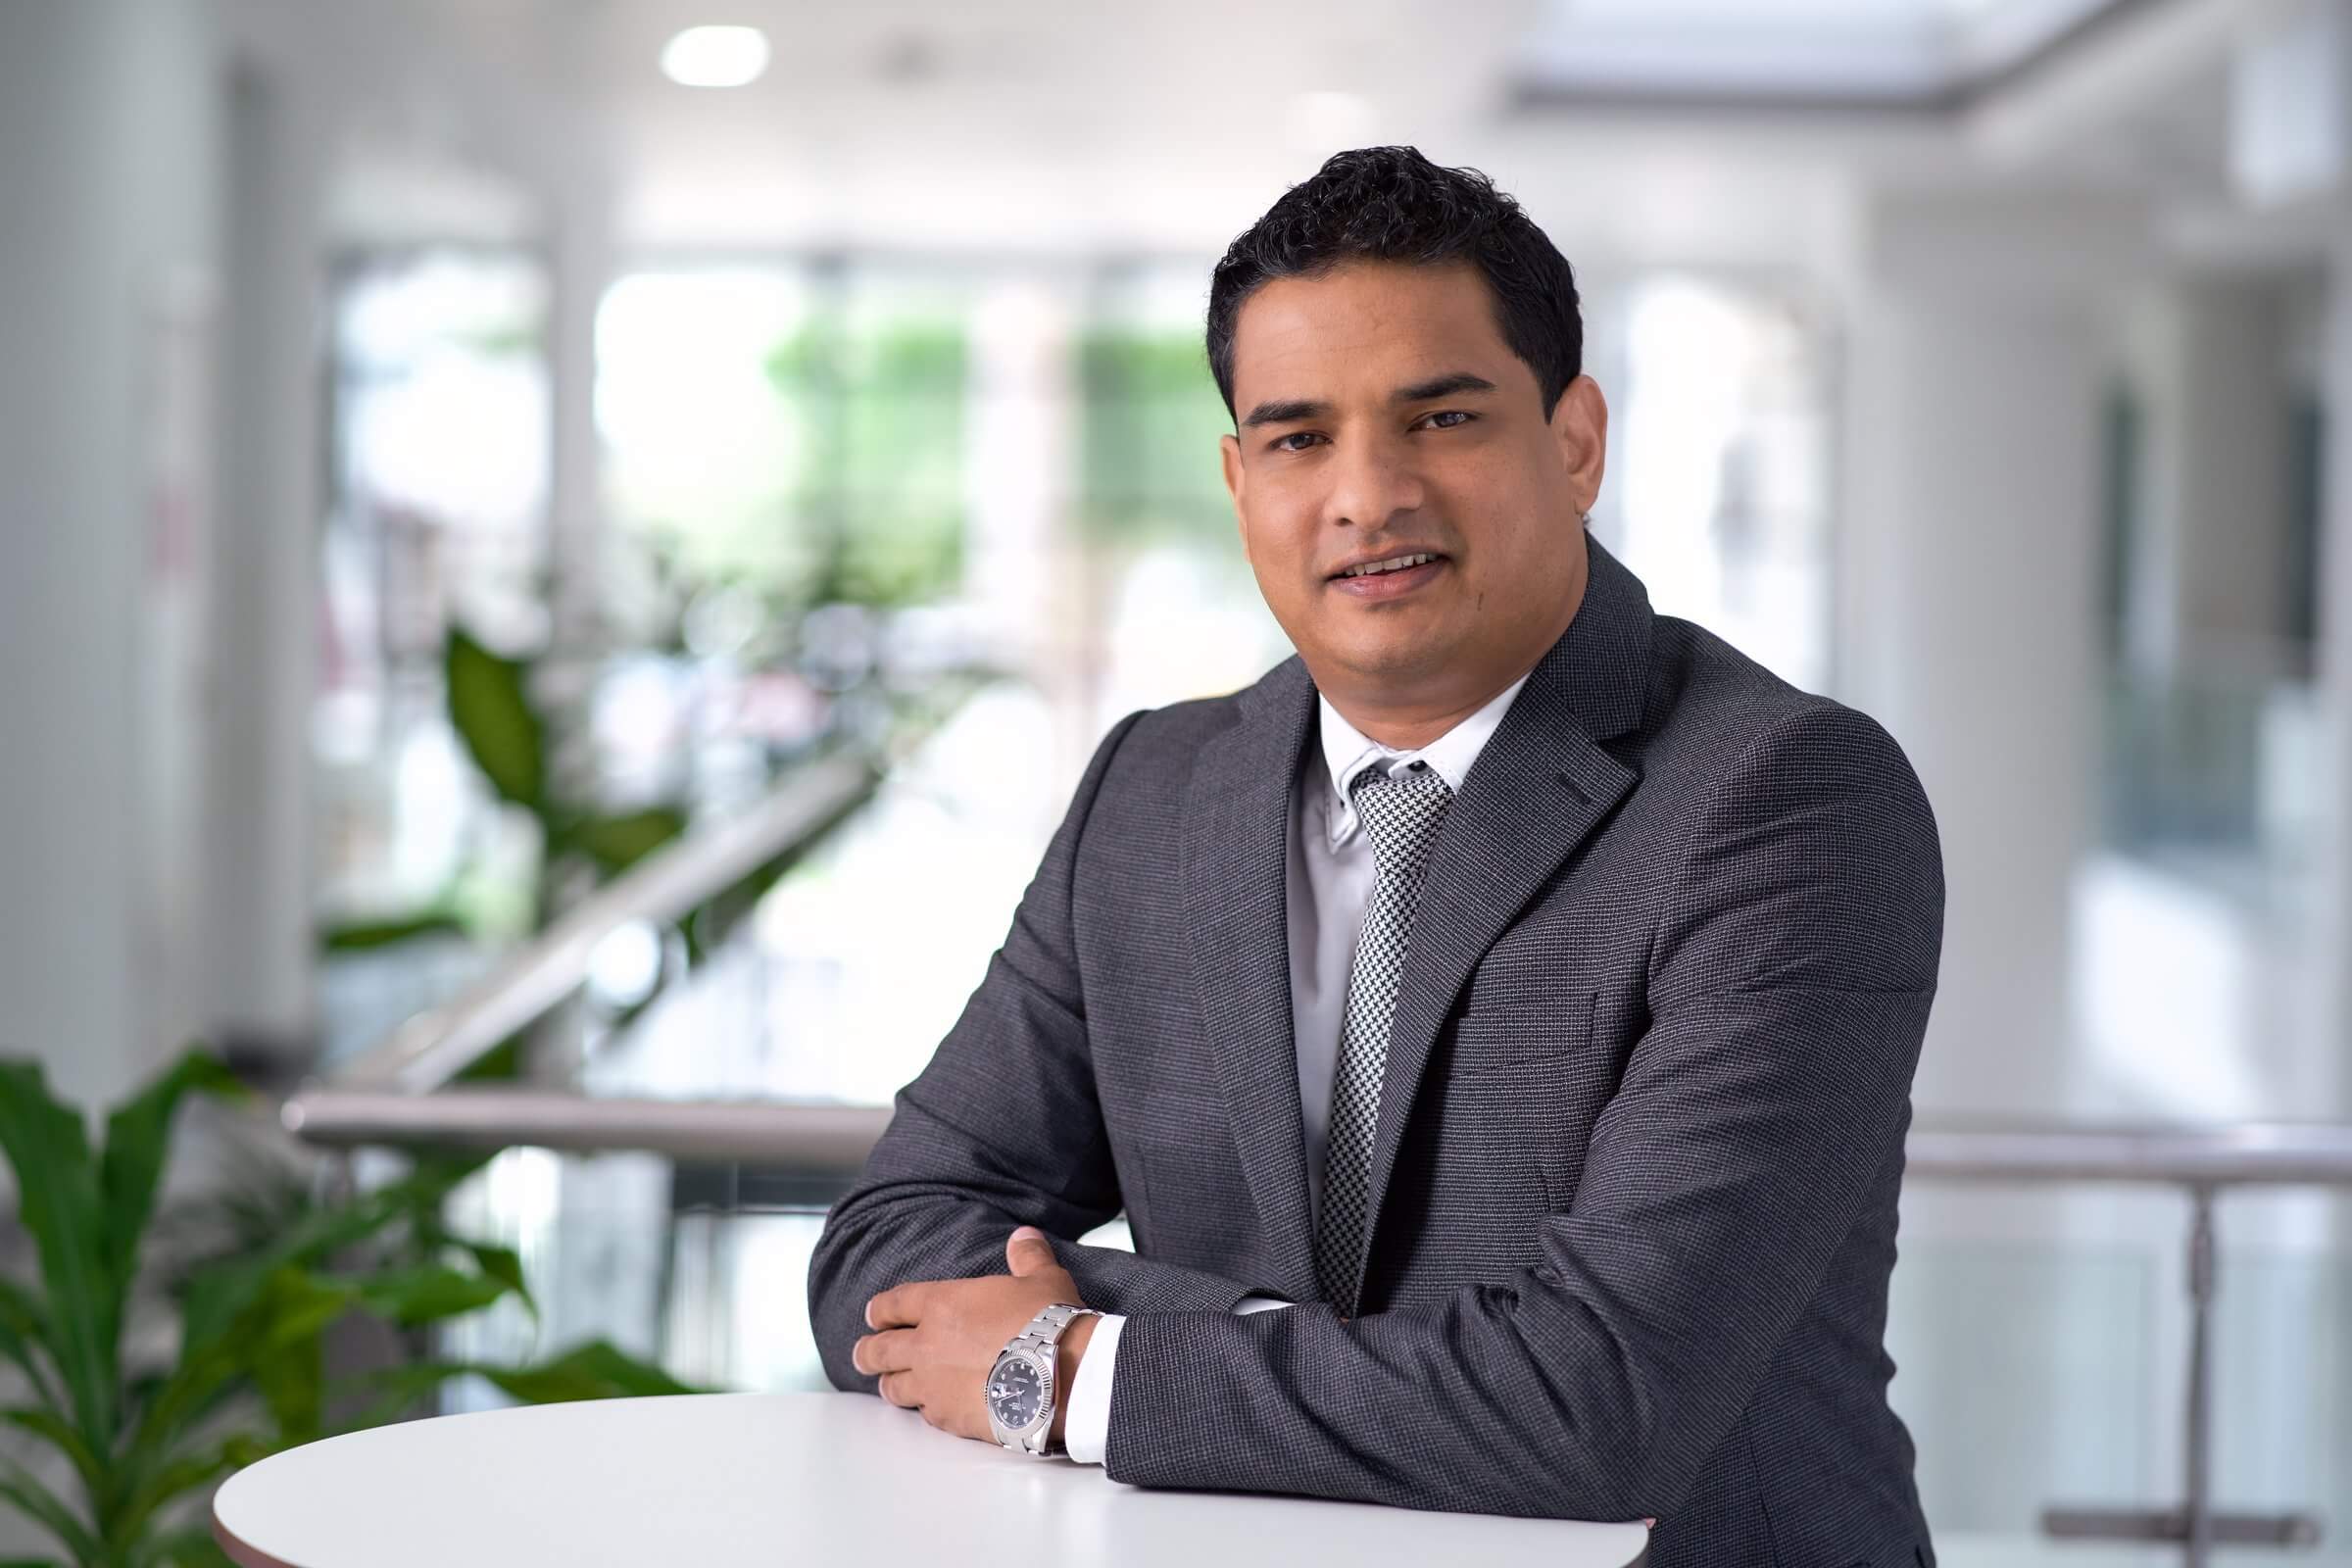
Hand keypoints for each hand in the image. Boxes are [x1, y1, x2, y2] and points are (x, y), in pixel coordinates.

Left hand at [852, 1227, 1096, 1444]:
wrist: (1061, 1376)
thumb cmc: (1050, 1322)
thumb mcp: (1043, 1279)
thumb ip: (1027, 1256)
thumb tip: (1024, 1236)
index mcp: (942, 1304)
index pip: (893, 1304)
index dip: (881, 1309)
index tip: (873, 1314)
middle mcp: (926, 1345)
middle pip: (878, 1350)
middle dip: (868, 1351)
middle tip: (862, 1354)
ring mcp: (933, 1386)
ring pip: (894, 1388)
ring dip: (891, 1384)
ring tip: (890, 1385)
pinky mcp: (949, 1419)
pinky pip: (925, 1415)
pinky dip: (926, 1410)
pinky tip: (933, 1408)